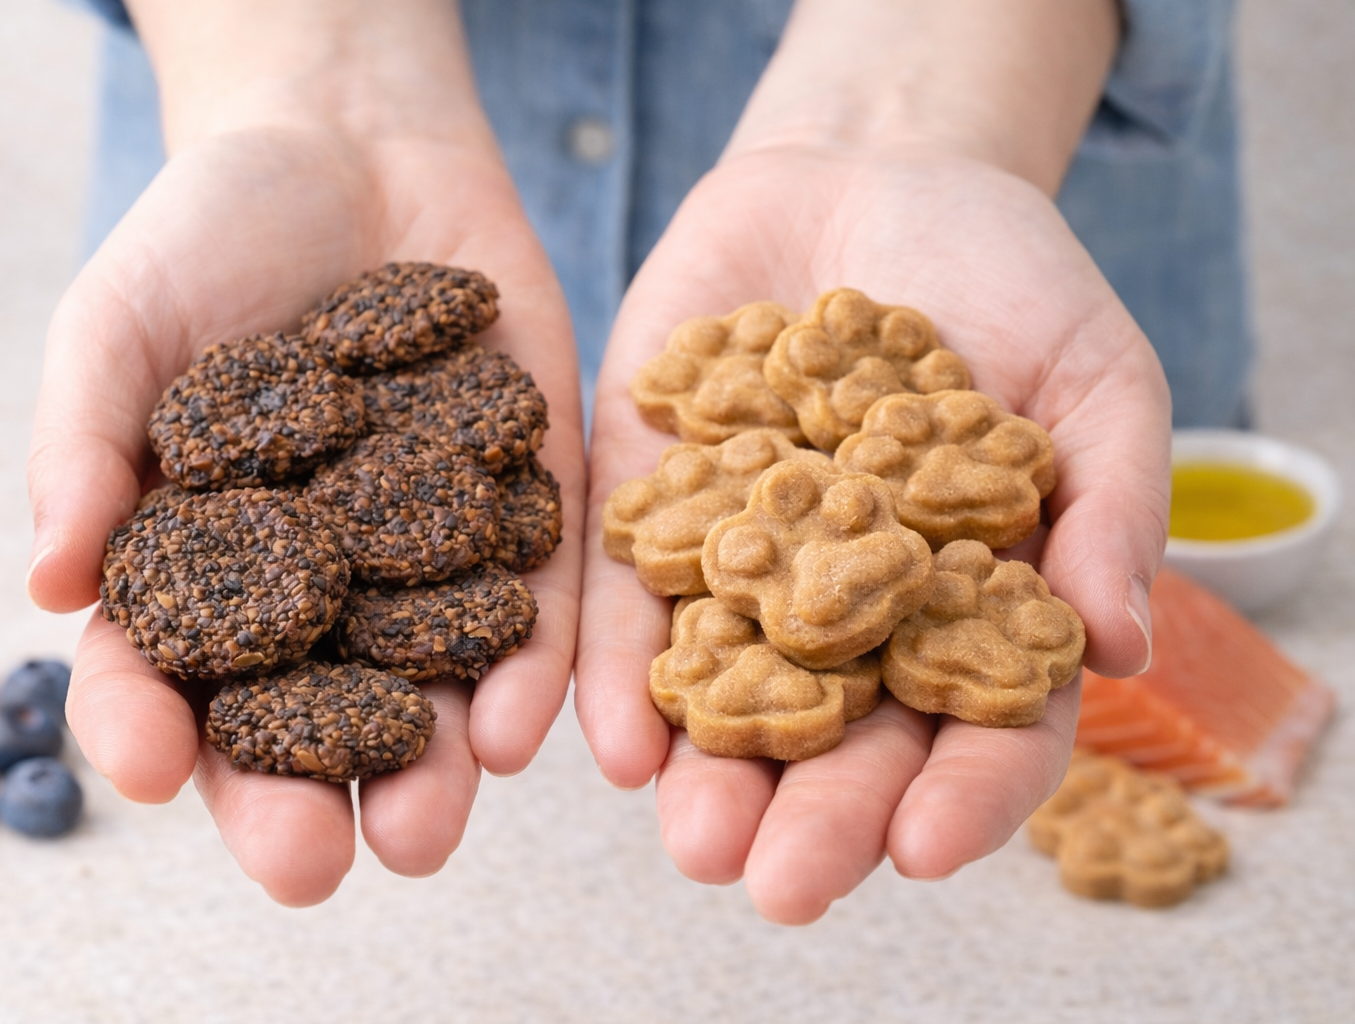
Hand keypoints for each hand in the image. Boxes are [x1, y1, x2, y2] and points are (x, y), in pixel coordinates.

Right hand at [26, 59, 583, 901]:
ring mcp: (424, 555)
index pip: (165, 670)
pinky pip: (533, 603)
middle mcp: (318, 585)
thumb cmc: (206, 235)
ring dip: (431, 766)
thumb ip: (84, 442)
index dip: (148, 726)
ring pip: (427, 685)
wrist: (352, 144)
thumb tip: (49, 577)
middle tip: (314, 865)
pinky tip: (523, 722)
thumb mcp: (116, 321)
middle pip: (306, 713)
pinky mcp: (524, 510)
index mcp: (202, 565)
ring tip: (425, 826)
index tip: (149, 769)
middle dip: (307, 794)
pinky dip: (529, 666)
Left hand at [576, 142, 1168, 923]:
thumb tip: (1123, 643)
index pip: (979, 721)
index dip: (963, 791)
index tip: (930, 849)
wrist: (871, 173)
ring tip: (690, 838)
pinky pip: (629, 595)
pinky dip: (618, 665)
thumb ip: (1110, 501)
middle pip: (839, 732)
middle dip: (810, 811)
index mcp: (970, 600)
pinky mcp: (652, 499)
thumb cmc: (1011, 277)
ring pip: (726, 686)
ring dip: (705, 769)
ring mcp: (746, 557)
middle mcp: (852, 604)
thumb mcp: (1095, 373)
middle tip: (778, 884)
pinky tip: (607, 738)